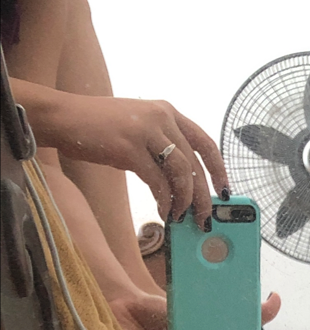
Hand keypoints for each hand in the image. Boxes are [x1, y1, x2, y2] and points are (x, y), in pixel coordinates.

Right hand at [50, 94, 227, 227]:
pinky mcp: (129, 148)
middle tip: (205, 218)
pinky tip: (163, 210)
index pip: (205, 142)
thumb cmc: (101, 129)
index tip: (224, 191)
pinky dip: (165, 200)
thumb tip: (186, 185)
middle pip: (196, 163)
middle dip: (204, 196)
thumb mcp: (140, 128)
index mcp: (167, 111)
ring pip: (182, 173)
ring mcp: (145, 131)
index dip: (219, 169)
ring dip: (185, 200)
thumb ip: (164, 147)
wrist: (63, 117)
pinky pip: (158, 182)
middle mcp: (160, 117)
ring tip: (181, 216)